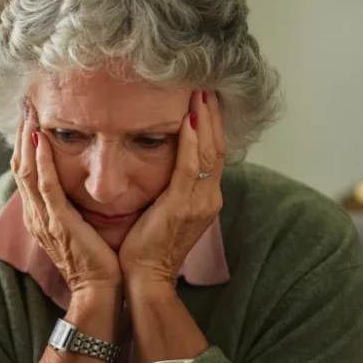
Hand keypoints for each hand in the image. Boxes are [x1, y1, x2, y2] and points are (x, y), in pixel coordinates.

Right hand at [12, 101, 121, 294]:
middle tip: (25, 103)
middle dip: (20, 133)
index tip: (30, 114)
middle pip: (19, 165)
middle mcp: (35, 214)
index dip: (24, 141)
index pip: (25, 170)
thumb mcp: (81, 225)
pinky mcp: (57, 223)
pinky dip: (40, 162)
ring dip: (26, 139)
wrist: (101, 289)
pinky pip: (44, 187)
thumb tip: (82, 179)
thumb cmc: (98, 259)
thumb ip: (75, 203)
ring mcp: (43, 218)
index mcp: (39, 214)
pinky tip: (40, 140)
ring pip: (26, 171)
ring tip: (28, 112)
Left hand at [119, 91, 225, 286]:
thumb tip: (162, 163)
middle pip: (217, 147)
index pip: (213, 154)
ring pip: (209, 152)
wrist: (146, 277)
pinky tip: (188, 119)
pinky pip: (191, 166)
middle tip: (206, 86)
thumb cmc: (146, 246)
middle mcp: (209, 198)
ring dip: (205, 120)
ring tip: (200, 93)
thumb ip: (170, 187)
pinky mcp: (183, 206)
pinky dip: (191, 141)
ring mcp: (200, 203)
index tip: (205, 99)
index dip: (212, 125)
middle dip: (212, 115)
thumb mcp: (164, 211)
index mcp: (205, 199)